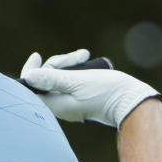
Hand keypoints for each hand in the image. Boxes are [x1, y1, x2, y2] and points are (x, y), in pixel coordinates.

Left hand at [20, 49, 159, 127]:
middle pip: (46, 79)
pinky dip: (76, 69)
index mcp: (54, 105)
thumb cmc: (106, 93)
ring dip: (69, 63)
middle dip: (58, 63)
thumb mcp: (77, 82)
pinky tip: (86, 58)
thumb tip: (29, 76)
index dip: (31, 70)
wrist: (133, 102)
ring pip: (60, 77)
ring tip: (84, 55)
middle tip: (77, 57)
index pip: (31, 88)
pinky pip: (71, 81)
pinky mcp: (81, 98)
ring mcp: (70, 103)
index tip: (36, 55)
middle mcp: (59, 106)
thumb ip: (52, 79)